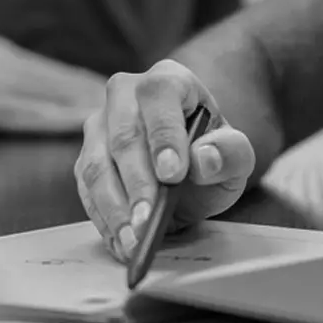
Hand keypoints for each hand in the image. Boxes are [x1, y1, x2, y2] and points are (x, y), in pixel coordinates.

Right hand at [74, 60, 257, 258]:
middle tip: (148, 221)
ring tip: (134, 241)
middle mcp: (124, 95)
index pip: (159, 96)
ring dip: (114, 208)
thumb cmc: (211, 153)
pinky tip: (120, 242)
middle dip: (136, 183)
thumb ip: (231, 153)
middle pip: (123, 135)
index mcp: (167, 80)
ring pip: (96, 165)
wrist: (189, 166)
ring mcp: (99, 126)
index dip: (164, 135)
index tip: (173, 175)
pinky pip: (86, 190)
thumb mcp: (236, 155)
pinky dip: (103, 219)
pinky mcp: (86, 159)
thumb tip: (203, 159)